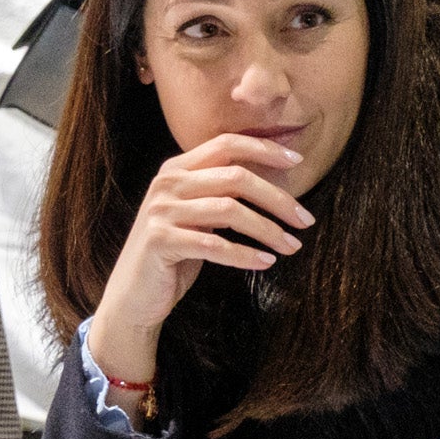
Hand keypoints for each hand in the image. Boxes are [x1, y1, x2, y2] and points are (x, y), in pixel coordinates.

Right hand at [88, 133, 315, 386]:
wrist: (133, 294)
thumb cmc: (175, 253)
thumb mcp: (197, 215)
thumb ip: (222, 193)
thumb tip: (276, 180)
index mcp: (176, 169)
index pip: (226, 144)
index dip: (264, 149)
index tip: (298, 162)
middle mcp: (166, 183)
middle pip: (235, 177)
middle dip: (277, 199)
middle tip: (306, 220)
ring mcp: (161, 211)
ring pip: (229, 210)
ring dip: (268, 229)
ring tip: (292, 246)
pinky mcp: (160, 241)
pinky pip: (214, 245)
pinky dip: (245, 254)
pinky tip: (266, 262)